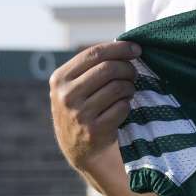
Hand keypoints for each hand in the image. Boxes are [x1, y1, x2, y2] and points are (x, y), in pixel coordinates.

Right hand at [49, 41, 140, 170]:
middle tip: (133, 73)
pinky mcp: (94, 130)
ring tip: (127, 91)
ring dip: (129, 87)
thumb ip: (91, 67)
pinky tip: (122, 107)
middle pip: (108, 68)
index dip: (119, 48)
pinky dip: (127, 104)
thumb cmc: (81, 109)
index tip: (136, 49)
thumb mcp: (73, 87)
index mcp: (59, 79)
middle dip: (127, 68)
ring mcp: (79, 114)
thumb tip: (125, 46)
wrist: (78, 149)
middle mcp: (66, 96)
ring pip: (117, 87)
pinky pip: (122, 107)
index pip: (94, 53)